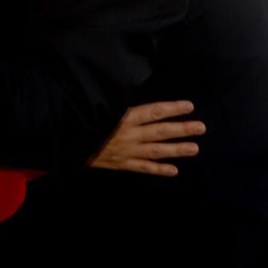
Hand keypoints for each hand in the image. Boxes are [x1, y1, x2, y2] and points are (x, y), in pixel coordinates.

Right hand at [89, 101, 205, 176]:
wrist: (66, 141)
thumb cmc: (83, 119)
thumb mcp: (101, 107)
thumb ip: (119, 103)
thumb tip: (138, 97)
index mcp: (123, 117)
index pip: (153, 111)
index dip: (171, 108)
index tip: (188, 106)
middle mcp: (128, 134)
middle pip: (160, 131)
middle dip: (181, 129)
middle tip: (201, 127)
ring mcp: (126, 151)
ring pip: (156, 150)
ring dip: (176, 149)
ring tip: (194, 148)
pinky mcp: (121, 164)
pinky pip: (143, 168)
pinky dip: (158, 170)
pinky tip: (174, 171)